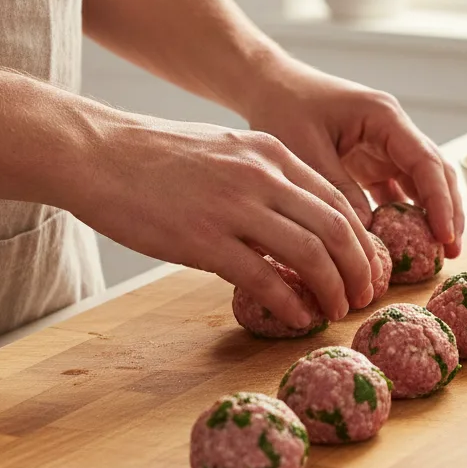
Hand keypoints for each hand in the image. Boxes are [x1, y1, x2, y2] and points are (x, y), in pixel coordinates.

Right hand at [72, 113, 384, 327]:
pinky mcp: (203, 239)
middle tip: (365, 295)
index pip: (337, 199)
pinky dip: (290, 302)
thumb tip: (297, 220)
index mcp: (272, 153)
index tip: (369, 265)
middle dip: (360, 267)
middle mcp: (262, 176)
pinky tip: (299, 317)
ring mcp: (234, 207)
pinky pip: (263, 278)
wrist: (97, 153)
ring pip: (310, 254)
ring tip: (338, 309)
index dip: (361, 239)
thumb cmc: (158, 156)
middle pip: (335, 228)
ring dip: (333, 288)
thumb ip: (266, 179)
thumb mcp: (228, 150)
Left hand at [245, 61, 464, 256]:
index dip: (439, 201)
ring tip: (438, 253)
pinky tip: (405, 245)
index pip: (425, 162)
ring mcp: (385, 147)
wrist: (269, 86)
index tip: (444, 235)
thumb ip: (339, 190)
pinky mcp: (372, 163)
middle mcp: (394, 131)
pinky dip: (403, 216)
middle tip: (452, 251)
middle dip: (447, 211)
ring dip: (431, 216)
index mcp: (385, 118)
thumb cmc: (285, 107)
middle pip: (434, 173)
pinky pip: (397, 192)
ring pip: (421, 184)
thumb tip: (367, 236)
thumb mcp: (307, 150)